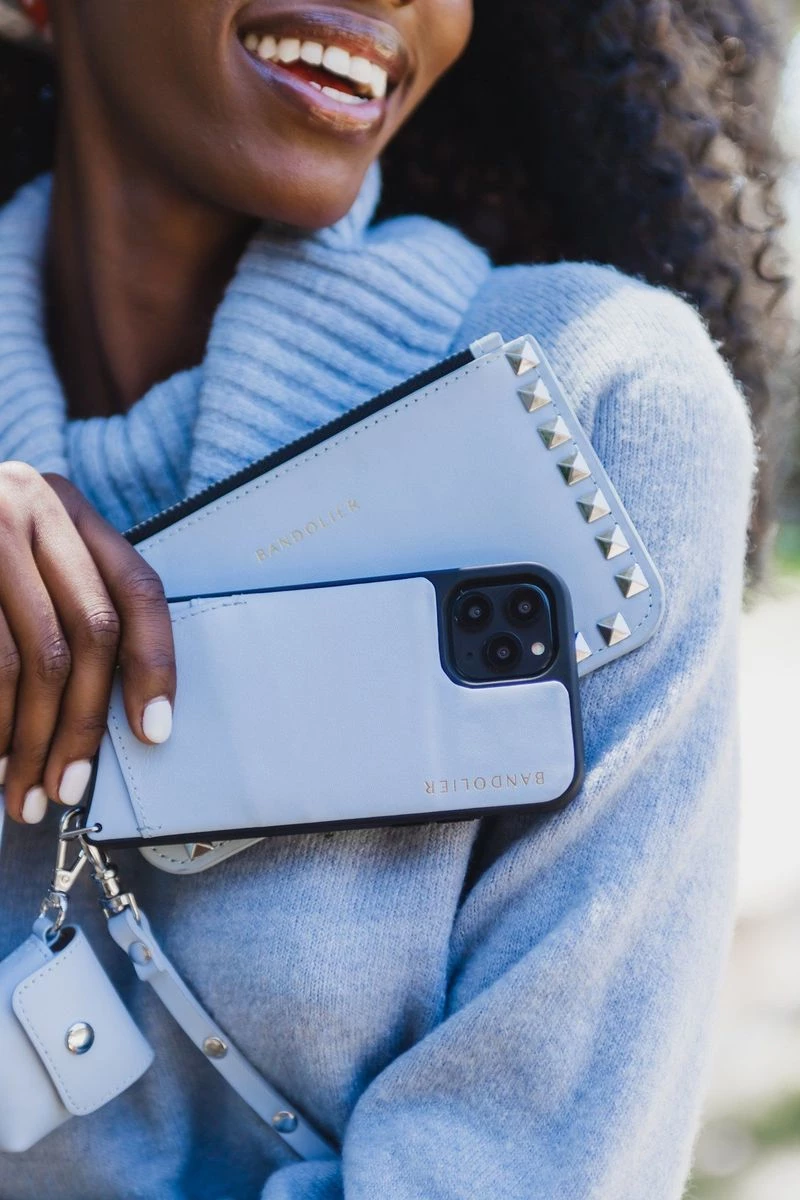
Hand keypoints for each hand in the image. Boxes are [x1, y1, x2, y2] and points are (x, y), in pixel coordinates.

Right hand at [0, 462, 175, 823]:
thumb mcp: (20, 551)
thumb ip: (65, 601)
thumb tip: (102, 708)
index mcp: (67, 507)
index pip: (137, 589)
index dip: (155, 664)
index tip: (155, 730)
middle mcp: (31, 508)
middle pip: (92, 632)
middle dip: (83, 722)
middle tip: (68, 785)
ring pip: (36, 658)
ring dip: (32, 737)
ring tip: (22, 786)